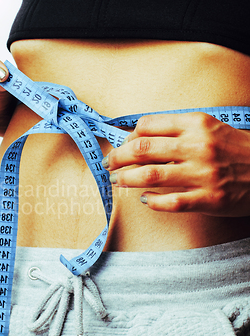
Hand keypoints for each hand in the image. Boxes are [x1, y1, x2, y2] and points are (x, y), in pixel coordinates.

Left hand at [103, 112, 249, 216]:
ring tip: (118, 181)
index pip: (147, 126)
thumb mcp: (209, 128)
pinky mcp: (208, 199)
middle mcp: (197, 147)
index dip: (127, 137)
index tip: (122, 145)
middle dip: (116, 158)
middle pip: (141, 149)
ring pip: (148, 175)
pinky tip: (145, 199)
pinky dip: (151, 201)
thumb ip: (177, 130)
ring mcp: (202, 174)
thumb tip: (137, 138)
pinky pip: (169, 202)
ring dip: (126, 179)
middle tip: (108, 165)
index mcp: (196, 124)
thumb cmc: (235, 149)